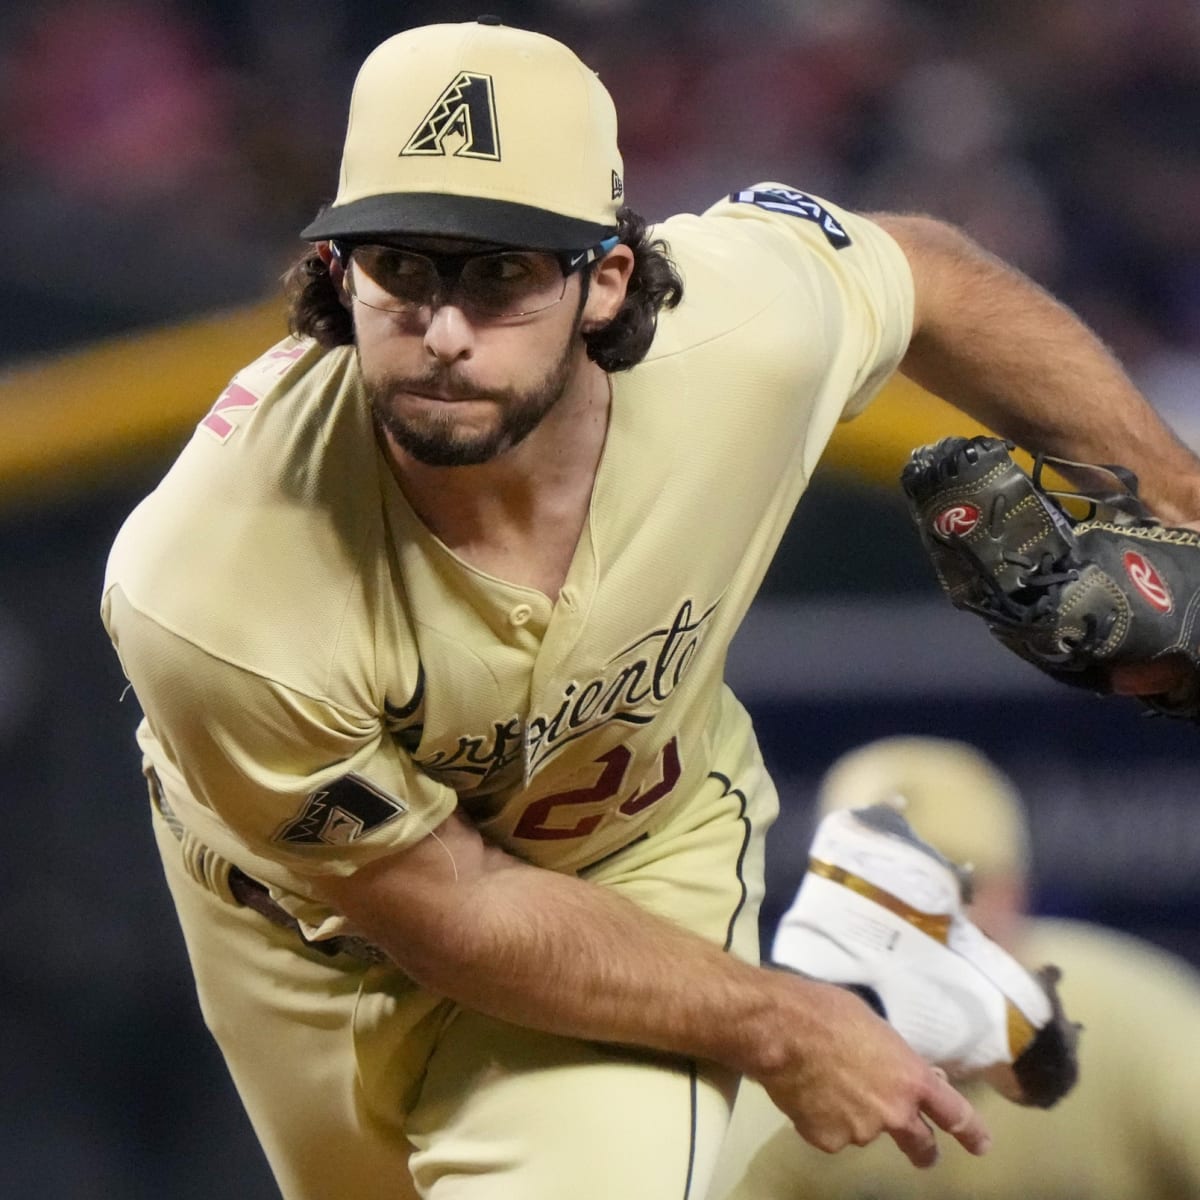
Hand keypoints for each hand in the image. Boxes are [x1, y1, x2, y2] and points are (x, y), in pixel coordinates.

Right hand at [755, 978, 990, 1167]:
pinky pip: (828, 1131)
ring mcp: (860, 1131)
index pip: (953, 1112)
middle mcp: (893, 1111)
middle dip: (924, 1151)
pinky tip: (805, 1091)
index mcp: (911, 1077)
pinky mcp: (827, 1140)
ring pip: (862, 1129)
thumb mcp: (873, 1026)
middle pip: (920, 1144)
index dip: (970, 1131)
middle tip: (922, 1153)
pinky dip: (821, 1118)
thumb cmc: (827, 1012)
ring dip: (853, 1115)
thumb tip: (899, 1069)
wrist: (781, 1030)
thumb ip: (892, 1055)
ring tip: (823, 1080)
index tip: (981, 1145)